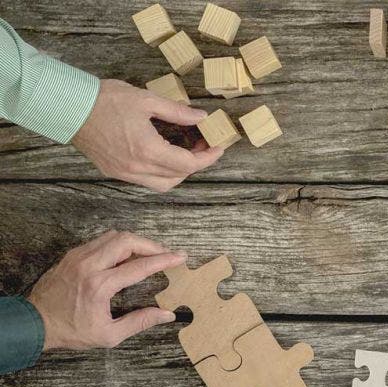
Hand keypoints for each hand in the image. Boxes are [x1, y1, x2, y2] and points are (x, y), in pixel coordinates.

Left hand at [27, 230, 185, 350]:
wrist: (35, 323)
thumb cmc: (71, 331)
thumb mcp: (109, 334)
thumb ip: (140, 322)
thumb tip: (167, 315)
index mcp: (99, 286)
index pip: (139, 266)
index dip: (164, 260)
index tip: (180, 257)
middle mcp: (89, 266)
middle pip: (127, 240)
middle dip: (151, 244)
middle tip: (165, 253)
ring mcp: (78, 257)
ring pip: (114, 236)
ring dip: (135, 242)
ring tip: (148, 253)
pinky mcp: (72, 255)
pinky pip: (100, 240)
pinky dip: (118, 244)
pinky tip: (125, 256)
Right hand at [71, 79, 221, 191]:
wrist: (68, 107)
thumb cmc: (105, 99)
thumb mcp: (147, 100)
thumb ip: (177, 112)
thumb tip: (201, 116)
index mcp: (147, 150)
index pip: (188, 164)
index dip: (208, 158)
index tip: (218, 147)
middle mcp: (136, 168)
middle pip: (177, 178)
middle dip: (195, 165)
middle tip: (202, 146)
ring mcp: (123, 172)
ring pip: (161, 184)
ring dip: (178, 172)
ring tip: (184, 152)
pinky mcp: (113, 171)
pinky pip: (144, 181)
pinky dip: (160, 173)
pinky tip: (162, 155)